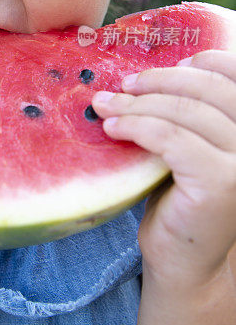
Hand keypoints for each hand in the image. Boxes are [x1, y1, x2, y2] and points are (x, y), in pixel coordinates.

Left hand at [91, 50, 235, 287]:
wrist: (184, 262)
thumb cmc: (182, 201)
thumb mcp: (190, 147)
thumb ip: (188, 115)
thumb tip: (149, 74)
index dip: (206, 62)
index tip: (170, 64)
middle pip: (208, 90)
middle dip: (159, 81)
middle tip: (124, 86)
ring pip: (184, 113)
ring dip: (137, 104)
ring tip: (105, 106)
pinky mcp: (220, 184)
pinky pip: (170, 138)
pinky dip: (136, 126)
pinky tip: (112, 129)